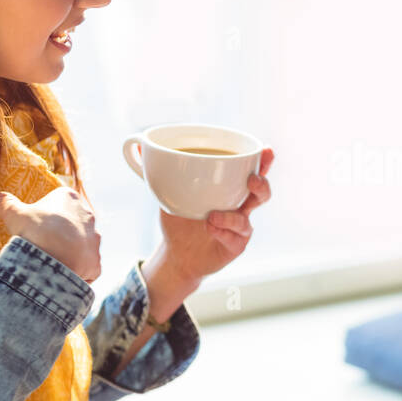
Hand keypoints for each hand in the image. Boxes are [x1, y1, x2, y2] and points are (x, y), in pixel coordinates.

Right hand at [0, 186, 100, 282]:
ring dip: (69, 252)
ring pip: (81, 245)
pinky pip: (85, 267)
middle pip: (72, 224)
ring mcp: (94, 239)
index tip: (34, 226)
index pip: (58, 203)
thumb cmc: (35, 231)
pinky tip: (60, 276)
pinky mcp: (96, 261)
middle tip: (41, 244)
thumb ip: (6, 203)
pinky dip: (74, 272)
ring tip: (50, 261)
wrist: (52, 261)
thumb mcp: (14, 214)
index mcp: (69, 198)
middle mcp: (88, 216)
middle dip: (59, 233)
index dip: (45, 216)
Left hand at [156, 148, 273, 281]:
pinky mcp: (236, 246)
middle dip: (261, 183)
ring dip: (233, 215)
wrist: (177, 255)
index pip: (252, 171)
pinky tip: (209, 228)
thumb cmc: (180, 219)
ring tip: (213, 215)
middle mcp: (240, 206)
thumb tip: (134, 145)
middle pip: (262, 192)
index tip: (266, 150)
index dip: (263, 161)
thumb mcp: (168, 192)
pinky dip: (221, 232)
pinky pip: (234, 238)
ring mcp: (240, 227)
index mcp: (231, 188)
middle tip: (252, 179)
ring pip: (249, 218)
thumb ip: (159, 171)